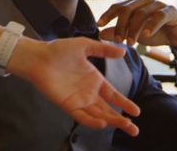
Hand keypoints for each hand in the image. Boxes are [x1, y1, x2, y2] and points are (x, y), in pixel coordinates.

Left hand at [14, 37, 140, 135]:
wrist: (39, 57)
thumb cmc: (59, 50)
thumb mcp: (85, 46)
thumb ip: (104, 50)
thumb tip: (124, 50)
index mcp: (95, 80)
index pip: (113, 95)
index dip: (125, 104)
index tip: (137, 112)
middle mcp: (88, 93)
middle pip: (108, 110)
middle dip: (121, 120)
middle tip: (135, 130)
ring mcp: (79, 100)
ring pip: (98, 115)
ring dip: (111, 122)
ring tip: (125, 126)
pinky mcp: (68, 105)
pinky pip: (82, 116)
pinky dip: (92, 121)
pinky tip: (102, 123)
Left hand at [97, 0, 176, 47]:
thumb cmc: (156, 33)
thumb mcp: (134, 34)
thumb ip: (119, 33)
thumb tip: (100, 33)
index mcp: (135, 4)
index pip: (118, 6)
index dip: (108, 15)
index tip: (99, 25)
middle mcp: (145, 1)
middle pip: (127, 9)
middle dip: (120, 26)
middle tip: (118, 41)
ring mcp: (159, 4)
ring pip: (141, 13)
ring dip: (134, 29)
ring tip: (130, 43)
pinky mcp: (171, 11)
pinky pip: (159, 16)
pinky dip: (151, 25)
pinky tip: (146, 35)